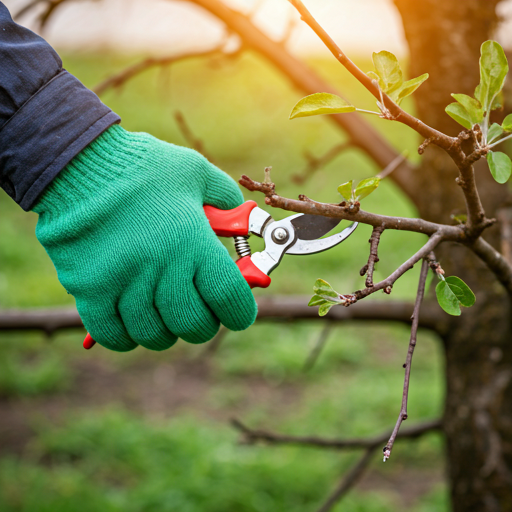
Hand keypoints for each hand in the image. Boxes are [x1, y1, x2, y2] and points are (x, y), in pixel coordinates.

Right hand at [33, 125, 256, 350]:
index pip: (229, 298)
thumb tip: (243, 220)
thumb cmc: (141, 166)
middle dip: (204, 323)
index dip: (240, 312)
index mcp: (193, 242)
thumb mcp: (196, 172)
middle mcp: (161, 268)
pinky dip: (128, 336)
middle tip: (200, 310)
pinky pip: (114, 336)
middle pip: (194, 325)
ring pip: (155, 335)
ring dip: (167, 330)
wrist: (77, 163)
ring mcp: (123, 283)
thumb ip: (226, 199)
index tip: (238, 312)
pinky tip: (133, 319)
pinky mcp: (89, 291)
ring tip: (165, 311)